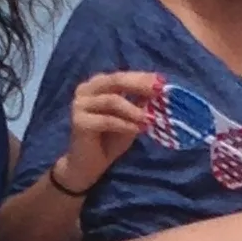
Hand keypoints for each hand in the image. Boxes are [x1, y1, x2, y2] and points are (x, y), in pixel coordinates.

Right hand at [48, 67, 167, 193]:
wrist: (88, 164)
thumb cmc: (109, 140)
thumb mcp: (130, 118)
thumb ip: (140, 104)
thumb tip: (159, 91)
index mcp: (97, 84)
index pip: (122, 76)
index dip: (142, 78)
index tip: (162, 82)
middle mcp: (85, 89)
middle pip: (116, 81)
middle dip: (139, 85)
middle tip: (159, 92)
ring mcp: (79, 104)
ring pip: (112, 100)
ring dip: (133, 109)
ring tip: (149, 118)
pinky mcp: (79, 122)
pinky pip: (106, 120)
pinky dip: (124, 125)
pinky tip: (137, 130)